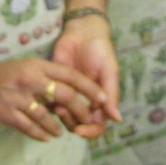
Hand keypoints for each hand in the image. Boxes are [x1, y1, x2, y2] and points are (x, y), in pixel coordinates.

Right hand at [0, 56, 105, 141]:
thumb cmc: (3, 75)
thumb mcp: (27, 67)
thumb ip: (47, 77)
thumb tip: (70, 94)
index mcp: (37, 66)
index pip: (70, 75)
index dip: (89, 87)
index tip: (102, 97)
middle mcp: (30, 80)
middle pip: (65, 96)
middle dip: (80, 110)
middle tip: (85, 120)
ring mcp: (19, 98)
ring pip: (48, 116)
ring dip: (58, 126)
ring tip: (61, 132)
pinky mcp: (8, 114)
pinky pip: (30, 128)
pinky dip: (41, 134)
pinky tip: (47, 137)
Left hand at [51, 18, 120, 136]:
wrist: (82, 33)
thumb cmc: (100, 51)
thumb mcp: (108, 71)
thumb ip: (111, 94)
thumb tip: (117, 119)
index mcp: (101, 101)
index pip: (98, 125)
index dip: (90, 132)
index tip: (81, 130)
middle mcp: (86, 102)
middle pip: (80, 125)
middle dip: (73, 124)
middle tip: (64, 112)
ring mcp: (70, 96)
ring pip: (65, 118)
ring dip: (61, 117)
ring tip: (57, 105)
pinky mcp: (55, 87)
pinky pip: (51, 104)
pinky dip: (49, 106)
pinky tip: (48, 99)